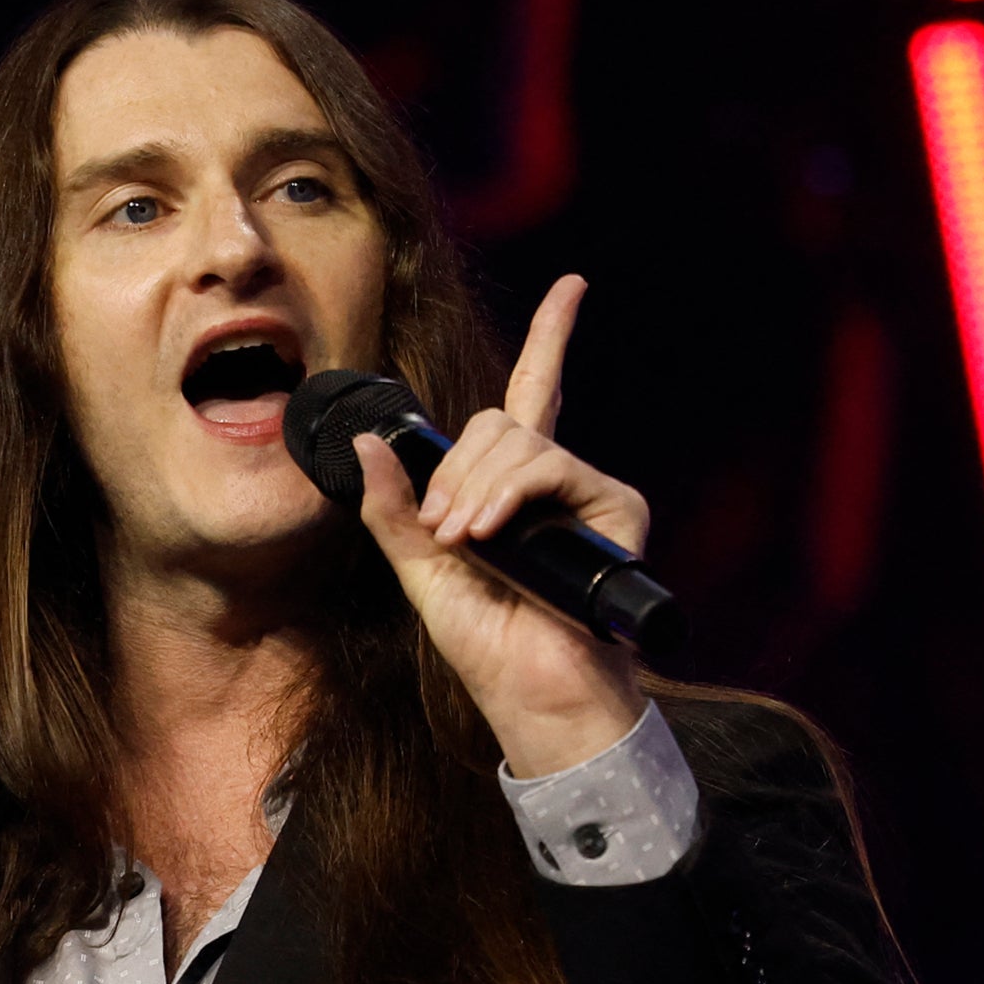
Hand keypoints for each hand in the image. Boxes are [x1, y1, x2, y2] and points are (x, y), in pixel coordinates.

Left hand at [350, 275, 652, 777]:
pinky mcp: (615, 509)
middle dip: (455, 470)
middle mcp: (556, 484)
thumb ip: (393, 512)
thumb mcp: (421, 574)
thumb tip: (368, 444)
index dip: (552, 339)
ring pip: (516, 441)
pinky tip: (490, 535)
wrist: (535, 696)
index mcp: (510, 492)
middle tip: (444, 530)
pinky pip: (549, 466)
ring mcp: (588, 494)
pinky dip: (509, 495)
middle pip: (497, 422)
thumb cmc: (488, 647)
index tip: (575, 287)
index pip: (531, 398)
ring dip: (474, 488)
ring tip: (464, 542)